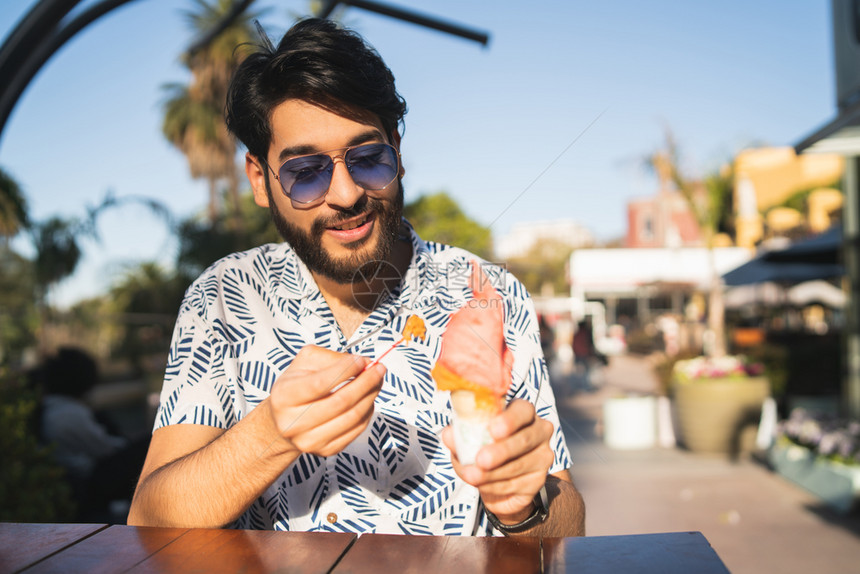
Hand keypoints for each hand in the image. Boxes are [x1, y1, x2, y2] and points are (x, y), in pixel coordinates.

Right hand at [267, 346, 384, 457]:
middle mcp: (293, 423)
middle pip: (341, 402)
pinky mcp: (325, 450)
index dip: (346, 370)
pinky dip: (367, 411)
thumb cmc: (296, 388)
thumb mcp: (304, 364)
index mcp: (284, 396)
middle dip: (366, 382)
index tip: (362, 360)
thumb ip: (332, 358)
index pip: (320, 383)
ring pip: (352, 417)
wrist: (284, 421)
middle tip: (379, 369)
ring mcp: (309, 440)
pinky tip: (367, 399)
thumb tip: (363, 363)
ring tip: (376, 382)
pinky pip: (356, 430)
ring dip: (371, 396)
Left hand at [442, 399, 553, 522]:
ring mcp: (542, 456)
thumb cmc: (484, 448)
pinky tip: (481, 484)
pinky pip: (515, 484)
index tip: (492, 430)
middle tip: (480, 459)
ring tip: (472, 476)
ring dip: (492, 473)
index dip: (509, 420)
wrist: (496, 481)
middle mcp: (538, 431)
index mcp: (523, 413)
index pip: (523, 410)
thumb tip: (449, 434)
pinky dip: (493, 486)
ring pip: (518, 465)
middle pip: (524, 440)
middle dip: (501, 451)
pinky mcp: (538, 480)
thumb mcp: (470, 438)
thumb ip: (460, 435)